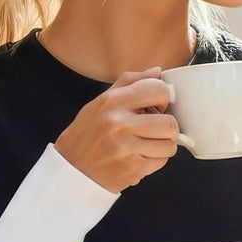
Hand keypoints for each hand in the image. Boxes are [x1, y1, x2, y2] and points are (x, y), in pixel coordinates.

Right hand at [54, 67, 178, 192]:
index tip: (157, 106)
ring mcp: (126, 148)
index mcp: (113, 102)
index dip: (163, 98)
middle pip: (169, 123)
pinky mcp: (133, 169)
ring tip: (146, 144)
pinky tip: (139, 157)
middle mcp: (120, 124)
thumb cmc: (87, 135)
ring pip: (169, 145)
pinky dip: (154, 160)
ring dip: (162, 145)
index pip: (158, 89)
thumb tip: (157, 72)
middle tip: (155, 129)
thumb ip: (130, 83)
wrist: (71, 170)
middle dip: (167, 127)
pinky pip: (161, 162)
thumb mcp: (100, 102)